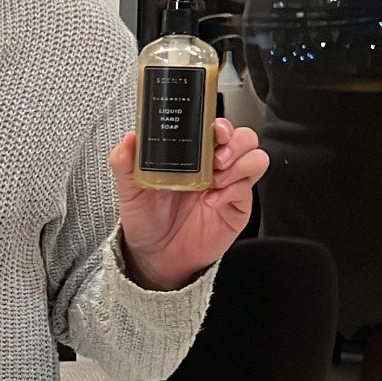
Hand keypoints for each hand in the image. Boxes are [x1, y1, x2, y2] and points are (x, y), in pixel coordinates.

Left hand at [111, 119, 268, 288]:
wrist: (156, 257)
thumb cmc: (147, 220)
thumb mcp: (130, 190)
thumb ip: (125, 163)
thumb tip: (129, 139)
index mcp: (191, 154)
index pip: (215, 126)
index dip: (219, 123)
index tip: (212, 130)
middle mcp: (214, 165)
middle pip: (244, 137)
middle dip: (235, 142)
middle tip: (217, 158)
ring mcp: (229, 184)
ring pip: (256, 157)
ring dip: (240, 164)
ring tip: (216, 180)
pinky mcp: (237, 206)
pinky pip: (249, 189)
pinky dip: (234, 191)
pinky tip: (213, 201)